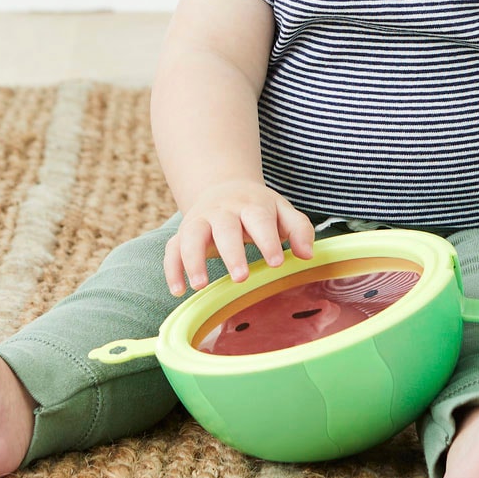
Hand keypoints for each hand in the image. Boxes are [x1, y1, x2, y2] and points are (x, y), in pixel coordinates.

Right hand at [164, 180, 315, 293]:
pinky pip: (172, 249)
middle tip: (241, 278)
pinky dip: (172, 269)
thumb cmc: (258, 207)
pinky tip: (178, 291)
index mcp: (251, 204)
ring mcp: (200, 220)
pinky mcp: (183, 233)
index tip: (276, 263)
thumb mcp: (282, 211)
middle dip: (231, 252)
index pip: (260, 219)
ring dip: (193, 259)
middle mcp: (223, 210)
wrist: (224, 186)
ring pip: (192, 235)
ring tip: (200, 286)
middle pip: (225, 227)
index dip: (268, 240)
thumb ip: (299, 229)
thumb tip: (306, 255)